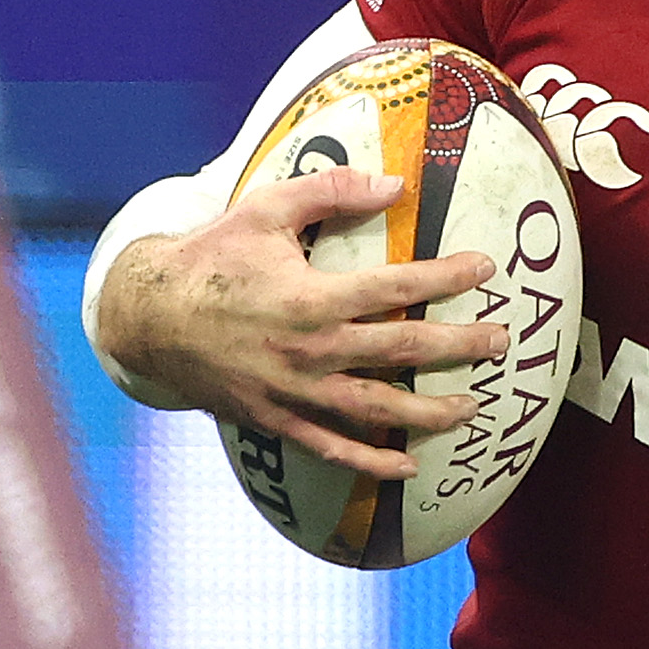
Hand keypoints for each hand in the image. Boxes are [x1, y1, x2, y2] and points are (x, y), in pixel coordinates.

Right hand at [92, 168, 510, 478]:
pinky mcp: (278, 421)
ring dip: (431, 411)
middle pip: (401, 352)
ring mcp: (295, 393)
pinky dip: (373, 461)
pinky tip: (410, 464)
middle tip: (500, 341)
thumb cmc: (211, 258)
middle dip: (459, 347)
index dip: (445, 278)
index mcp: (310, 297)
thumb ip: (330, 192)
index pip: (396, 287)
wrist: (148, 318)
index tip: (483, 268)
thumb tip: (394, 184)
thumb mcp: (265, 210)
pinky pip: (334, 449)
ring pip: (378, 410)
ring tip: (472, 406)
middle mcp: (309, 351)